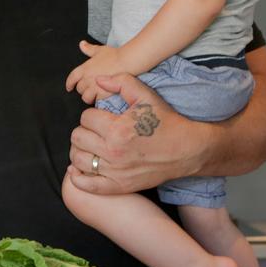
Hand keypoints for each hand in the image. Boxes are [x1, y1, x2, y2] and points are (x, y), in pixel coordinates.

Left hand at [65, 41, 124, 102]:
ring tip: (93, 94)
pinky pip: (95, 100)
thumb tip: (82, 44)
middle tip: (87, 88)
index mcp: (84, 68)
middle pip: (79, 88)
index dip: (69, 83)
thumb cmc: (114, 56)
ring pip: (85, 96)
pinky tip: (100, 96)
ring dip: (88, 96)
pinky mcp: (102, 93)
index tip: (69, 87)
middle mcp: (87, 78)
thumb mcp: (99, 50)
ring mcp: (94, 86)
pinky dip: (97, 99)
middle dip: (82, 89)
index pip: (72, 78)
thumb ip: (89, 48)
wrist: (126, 62)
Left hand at [67, 73, 209, 194]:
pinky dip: (78, 177)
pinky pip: (87, 184)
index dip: (92, 115)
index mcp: (117, 128)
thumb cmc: (167, 122)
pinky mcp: (119, 185)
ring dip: (80, 150)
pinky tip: (80, 168)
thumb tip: (98, 80)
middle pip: (78, 137)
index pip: (85, 118)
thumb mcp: (146, 96)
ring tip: (91, 146)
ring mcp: (115, 171)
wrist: (188, 151)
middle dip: (85, 130)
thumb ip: (121, 82)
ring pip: (77, 158)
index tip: (101, 118)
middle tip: (96, 131)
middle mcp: (114, 151)